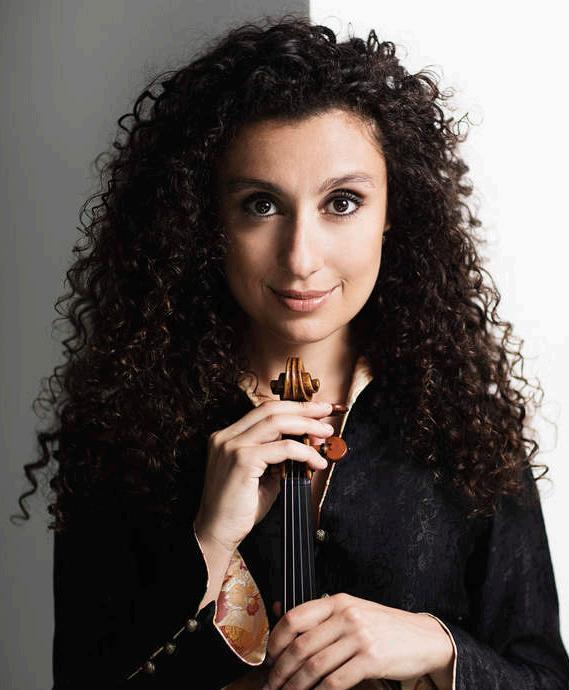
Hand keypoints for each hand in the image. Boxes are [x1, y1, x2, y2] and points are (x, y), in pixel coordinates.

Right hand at [194, 399, 333, 551]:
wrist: (217, 532)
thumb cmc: (239, 508)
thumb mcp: (262, 476)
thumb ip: (278, 459)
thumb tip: (307, 447)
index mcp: (228, 436)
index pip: (264, 411)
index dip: (292, 407)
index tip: (315, 411)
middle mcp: (226, 437)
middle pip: (271, 409)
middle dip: (303, 409)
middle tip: (326, 413)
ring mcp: (232, 446)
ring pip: (277, 422)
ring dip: (307, 425)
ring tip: (325, 433)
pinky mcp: (242, 460)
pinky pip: (283, 449)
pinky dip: (304, 452)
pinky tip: (316, 462)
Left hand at [264, 593, 454, 689]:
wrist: (423, 638)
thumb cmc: (385, 628)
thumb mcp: (354, 613)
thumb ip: (325, 620)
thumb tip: (288, 630)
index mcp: (337, 602)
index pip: (294, 618)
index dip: (276, 641)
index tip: (269, 659)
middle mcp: (346, 615)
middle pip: (300, 646)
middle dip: (282, 671)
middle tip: (273, 685)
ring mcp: (359, 636)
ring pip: (314, 666)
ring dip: (296, 686)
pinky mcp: (371, 659)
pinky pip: (335, 681)